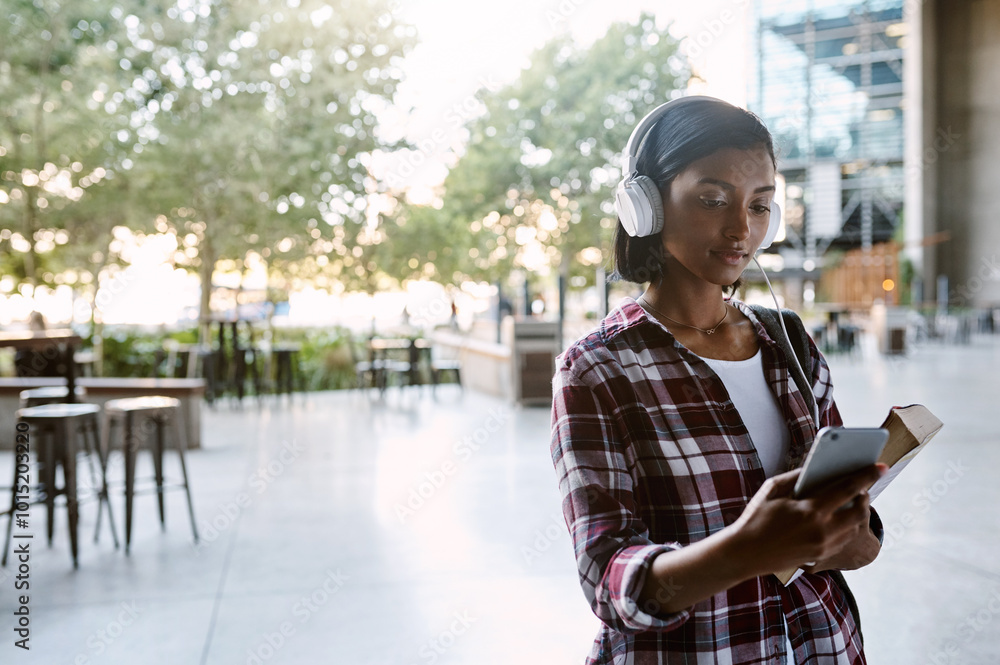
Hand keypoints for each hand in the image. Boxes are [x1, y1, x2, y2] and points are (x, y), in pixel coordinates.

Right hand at [731, 463, 886, 576]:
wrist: (745, 553)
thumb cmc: (755, 517)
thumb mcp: (772, 489)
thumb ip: (797, 476)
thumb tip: (817, 467)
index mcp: (810, 510)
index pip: (848, 489)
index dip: (867, 476)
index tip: (881, 466)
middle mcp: (822, 530)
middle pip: (859, 511)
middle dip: (866, 496)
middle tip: (863, 486)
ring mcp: (823, 545)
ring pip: (855, 527)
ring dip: (857, 512)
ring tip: (853, 500)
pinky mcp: (821, 556)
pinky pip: (844, 539)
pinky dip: (847, 525)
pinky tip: (839, 517)